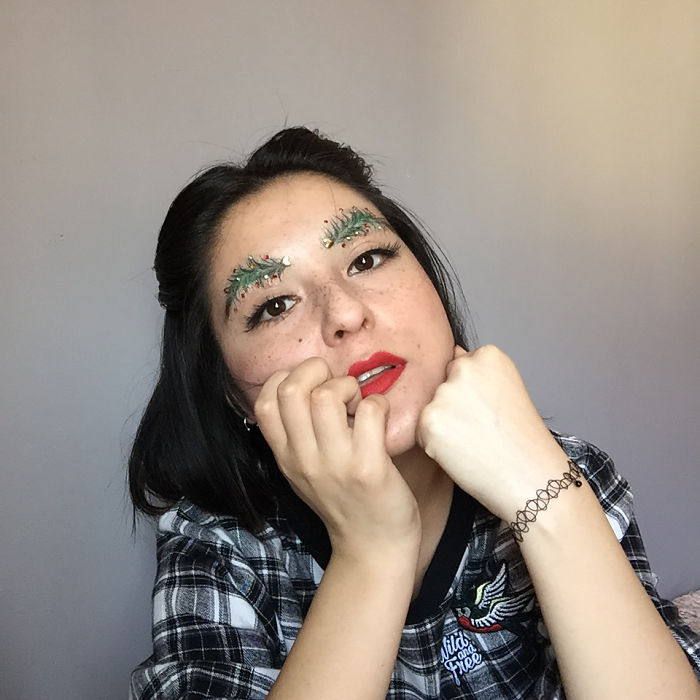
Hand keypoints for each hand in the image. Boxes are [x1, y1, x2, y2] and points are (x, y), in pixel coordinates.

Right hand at [254, 357, 420, 561]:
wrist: (373, 548)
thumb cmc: (345, 502)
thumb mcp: (306, 471)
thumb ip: (299, 435)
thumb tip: (311, 387)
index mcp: (286, 456)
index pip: (264, 402)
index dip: (286, 379)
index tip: (311, 386)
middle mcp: (303, 459)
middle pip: (291, 390)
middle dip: (316, 372)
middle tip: (338, 388)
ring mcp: (334, 464)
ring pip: (326, 396)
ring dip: (348, 387)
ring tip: (358, 405)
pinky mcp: (368, 468)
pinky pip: (370, 411)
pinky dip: (378, 405)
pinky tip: (381, 420)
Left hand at [416, 345, 569, 520]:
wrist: (530, 477)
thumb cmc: (522, 440)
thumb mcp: (506, 389)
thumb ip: (476, 374)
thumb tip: (450, 362)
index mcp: (487, 355)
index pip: (456, 364)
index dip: (467, 392)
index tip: (484, 410)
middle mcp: (463, 368)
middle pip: (440, 384)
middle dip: (451, 405)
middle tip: (479, 428)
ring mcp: (444, 394)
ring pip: (429, 408)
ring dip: (441, 425)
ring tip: (473, 441)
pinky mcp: (429, 420)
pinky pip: (421, 431)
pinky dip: (434, 445)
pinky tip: (461, 453)